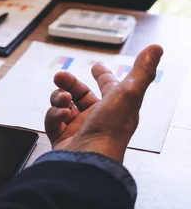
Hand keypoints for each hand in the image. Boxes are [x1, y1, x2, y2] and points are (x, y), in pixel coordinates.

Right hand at [44, 45, 163, 162]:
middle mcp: (98, 117)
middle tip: (61, 77)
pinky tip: (61, 115)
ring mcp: (79, 128)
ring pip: (63, 104)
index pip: (109, 87)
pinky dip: (54, 114)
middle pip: (80, 93)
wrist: (88, 158)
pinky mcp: (62, 137)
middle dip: (69, 82)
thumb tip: (155, 49)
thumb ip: (141, 70)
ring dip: (59, 97)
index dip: (103, 75)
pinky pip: (52, 119)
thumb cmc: (111, 129)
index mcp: (115, 107)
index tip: (96, 67)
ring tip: (63, 101)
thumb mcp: (129, 93)